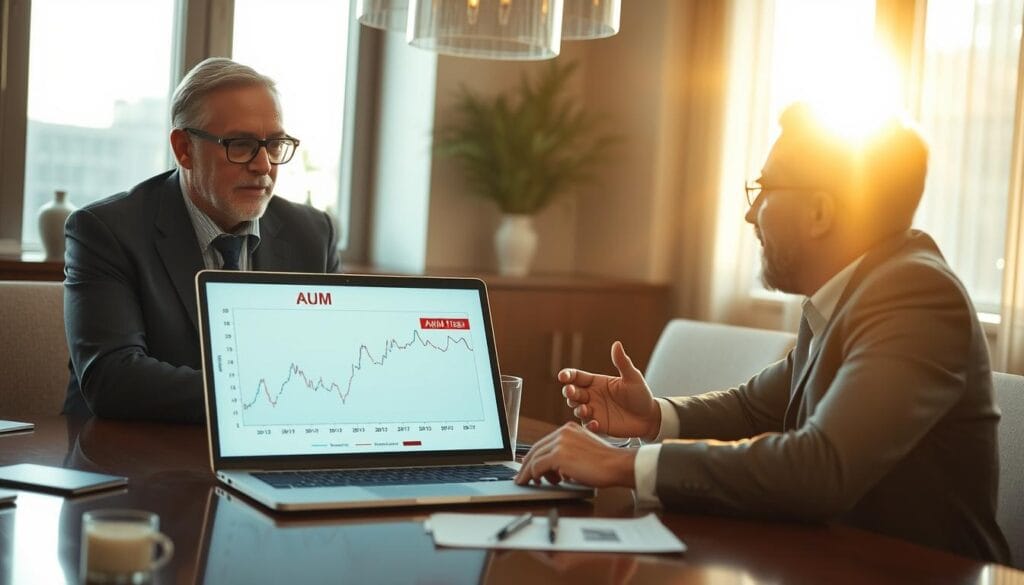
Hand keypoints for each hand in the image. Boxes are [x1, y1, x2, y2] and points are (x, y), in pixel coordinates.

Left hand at [515, 422, 636, 487]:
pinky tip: (536, 482)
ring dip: (529, 472)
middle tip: (522, 476)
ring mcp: (560, 442)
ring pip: (534, 458)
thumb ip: (566, 455)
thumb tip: (549, 469)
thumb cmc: (605, 463)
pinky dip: (534, 475)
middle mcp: (562, 432)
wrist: (616, 465)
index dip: (534, 456)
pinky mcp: (558, 455)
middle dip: (527, 465)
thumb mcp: (582, 452)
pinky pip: (537, 466)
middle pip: (536, 449)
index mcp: (568, 429)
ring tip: (530, 482)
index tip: (528, 465)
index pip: (544, 442)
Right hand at [560, 341, 660, 438]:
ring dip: (578, 409)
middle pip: (572, 393)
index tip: (563, 376)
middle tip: (570, 392)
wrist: (649, 417)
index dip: (567, 375)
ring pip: (577, 409)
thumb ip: (622, 362)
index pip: (576, 377)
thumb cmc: (640, 394)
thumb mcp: (632, 377)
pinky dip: (589, 425)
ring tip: (585, 409)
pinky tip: (595, 424)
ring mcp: (594, 411)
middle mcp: (591, 396)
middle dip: (569, 392)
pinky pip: (588, 426)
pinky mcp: (598, 425)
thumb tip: (617, 344)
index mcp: (596, 382)